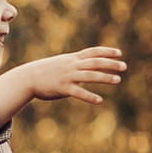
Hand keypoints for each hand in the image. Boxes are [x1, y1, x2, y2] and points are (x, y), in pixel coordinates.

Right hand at [8, 47, 125, 105]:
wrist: (27, 78)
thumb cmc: (46, 72)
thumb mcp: (62, 63)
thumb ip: (75, 64)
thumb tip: (88, 67)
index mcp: (72, 59)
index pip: (93, 52)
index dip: (106, 52)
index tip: (119, 53)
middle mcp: (72, 66)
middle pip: (95, 62)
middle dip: (110, 64)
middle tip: (124, 66)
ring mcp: (68, 76)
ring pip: (90, 75)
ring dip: (105, 77)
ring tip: (118, 80)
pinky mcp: (63, 88)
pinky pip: (78, 92)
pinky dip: (89, 96)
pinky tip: (99, 100)